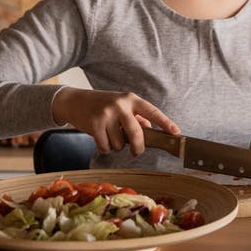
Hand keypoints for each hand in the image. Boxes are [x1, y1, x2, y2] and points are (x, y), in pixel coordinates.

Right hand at [50, 87, 179, 155]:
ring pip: (120, 143)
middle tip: (136, 151)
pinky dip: (104, 148)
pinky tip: (99, 138)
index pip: (152, 111)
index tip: (176, 133)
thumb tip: (151, 130)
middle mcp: (120, 105)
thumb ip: (136, 117)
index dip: (165, 123)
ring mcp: (107, 114)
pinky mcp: (94, 124)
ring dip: (116, 145)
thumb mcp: (120, 106)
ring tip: (109, 134)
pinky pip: (106, 147)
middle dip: (138, 147)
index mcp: (131, 99)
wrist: (74, 101)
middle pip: (137, 134)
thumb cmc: (102, 105)